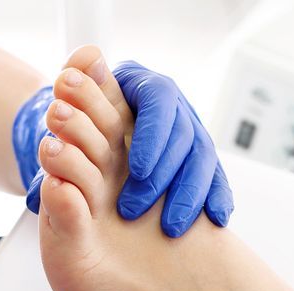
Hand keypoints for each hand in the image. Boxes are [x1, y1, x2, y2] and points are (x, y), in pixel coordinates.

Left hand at [19, 64, 233, 236]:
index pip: (159, 102)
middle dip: (166, 175)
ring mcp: (193, 132)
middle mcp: (176, 107)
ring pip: (203, 159)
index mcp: (148, 87)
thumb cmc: (85, 118)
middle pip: (184, 135)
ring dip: (190, 195)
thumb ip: (76, 85)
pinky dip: (218, 197)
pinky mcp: (203, 159)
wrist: (100, 133)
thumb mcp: (77, 100)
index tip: (137, 169)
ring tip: (172, 227)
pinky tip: (218, 219)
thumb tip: (82, 60)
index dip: (152, 134)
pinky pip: (217, 177)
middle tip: (140, 209)